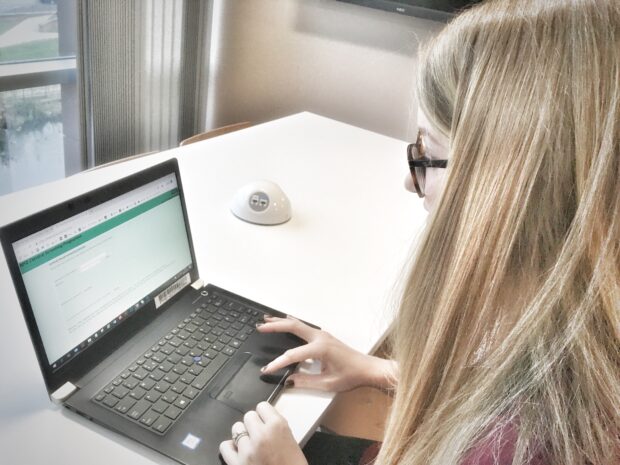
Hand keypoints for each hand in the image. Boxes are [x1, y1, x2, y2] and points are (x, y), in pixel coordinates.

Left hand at [219, 401, 307, 464]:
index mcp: (278, 427)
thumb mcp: (292, 442)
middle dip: (254, 424)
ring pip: (236, 429)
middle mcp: (261, 435)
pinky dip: (231, 448)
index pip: (263, 406)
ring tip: (250, 443)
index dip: (264, 414)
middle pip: (248, 416)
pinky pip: (225, 446)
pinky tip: (238, 451)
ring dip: (243, 434)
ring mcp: (247, 450)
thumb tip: (265, 421)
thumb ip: (277, 429)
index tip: (266, 420)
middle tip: (260, 434)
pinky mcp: (237, 464)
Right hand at [258, 315, 396, 390]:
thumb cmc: (352, 375)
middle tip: (260, 327)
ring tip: (266, 319)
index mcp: (320, 349)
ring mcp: (322, 335)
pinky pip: (304, 326)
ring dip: (282, 321)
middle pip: (293, 327)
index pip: (293, 355)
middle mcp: (320, 338)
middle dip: (275, 326)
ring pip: (298, 324)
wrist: (368, 369)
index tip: (267, 369)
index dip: (278, 363)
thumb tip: (289, 380)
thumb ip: (306, 382)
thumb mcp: (328, 383)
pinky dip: (291, 322)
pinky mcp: (323, 337)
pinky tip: (285, 320)